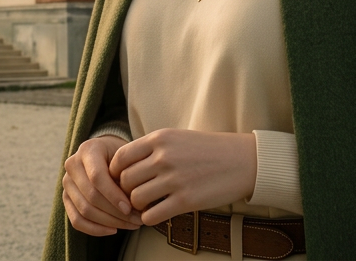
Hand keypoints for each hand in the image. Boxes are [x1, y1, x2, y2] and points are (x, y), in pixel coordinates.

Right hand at [63, 136, 143, 236]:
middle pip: (91, 196)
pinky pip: (76, 220)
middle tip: (136, 220)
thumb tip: (132, 207)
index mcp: (88, 149)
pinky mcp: (66, 198)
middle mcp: (73, 164)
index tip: (130, 208)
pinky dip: (95, 229)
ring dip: (109, 222)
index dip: (113, 195)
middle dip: (115, 213)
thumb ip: (126, 176)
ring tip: (130, 225)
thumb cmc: (120, 156)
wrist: (107, 153)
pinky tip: (113, 230)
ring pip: (84, 210)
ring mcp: (67, 182)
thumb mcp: (126, 157)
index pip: (97, 176)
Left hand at [109, 129, 256, 225]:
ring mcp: (174, 179)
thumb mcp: (176, 137)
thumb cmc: (207, 149)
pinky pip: (151, 215)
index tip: (121, 180)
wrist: (240, 160)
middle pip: (125, 180)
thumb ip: (151, 148)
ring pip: (135, 199)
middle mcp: (163, 157)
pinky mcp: (185, 201)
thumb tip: (124, 165)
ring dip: (137, 206)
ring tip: (146, 205)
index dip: (115, 172)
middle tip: (133, 196)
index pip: (120, 157)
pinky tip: (157, 213)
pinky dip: (149, 218)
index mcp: (159, 138)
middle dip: (125, 191)